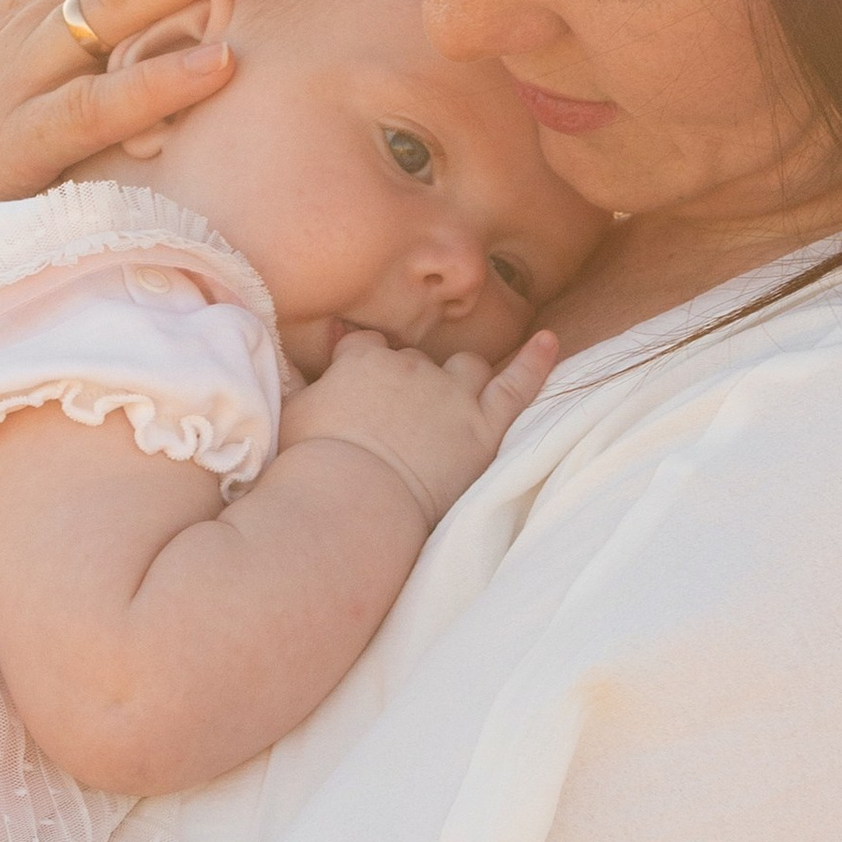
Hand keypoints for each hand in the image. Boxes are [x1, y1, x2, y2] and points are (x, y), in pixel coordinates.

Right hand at [280, 326, 561, 530]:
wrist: (351, 501)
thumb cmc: (310, 467)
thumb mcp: (292, 416)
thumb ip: (304, 388)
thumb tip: (302, 373)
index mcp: (362, 361)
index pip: (365, 346)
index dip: (360, 361)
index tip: (353, 377)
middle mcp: (410, 368)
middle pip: (415, 361)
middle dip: (407, 382)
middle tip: (394, 419)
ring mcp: (451, 396)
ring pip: (466, 367)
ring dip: (461, 377)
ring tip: (454, 398)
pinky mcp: (483, 428)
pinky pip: (518, 385)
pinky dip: (535, 362)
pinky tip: (550, 341)